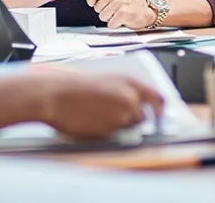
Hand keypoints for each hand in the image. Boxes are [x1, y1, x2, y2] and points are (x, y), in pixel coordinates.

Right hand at [32, 70, 163, 139]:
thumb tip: (138, 103)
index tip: (159, 114)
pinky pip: (114, 135)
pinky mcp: (110, 131)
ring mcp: (121, 116)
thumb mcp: (105, 80)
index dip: (160, 108)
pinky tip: (91, 121)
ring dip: (118, 124)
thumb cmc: (74, 86)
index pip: (158, 97)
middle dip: (132, 118)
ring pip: (128, 126)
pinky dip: (106, 131)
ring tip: (97, 114)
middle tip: (115, 115)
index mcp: (129, 81)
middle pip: (143, 116)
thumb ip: (125, 90)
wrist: (54, 95)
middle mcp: (130, 98)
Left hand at [79, 0, 154, 28]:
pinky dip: (115, 24)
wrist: (142, 11)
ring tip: (117, 13)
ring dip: (109, 18)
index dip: (92, 2)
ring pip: (103, 16)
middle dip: (103, 11)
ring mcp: (121, 0)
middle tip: (113, 8)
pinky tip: (121, 18)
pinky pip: (110, 23)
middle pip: (96, 7)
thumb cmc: (125, 2)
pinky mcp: (124, 11)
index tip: (99, 2)